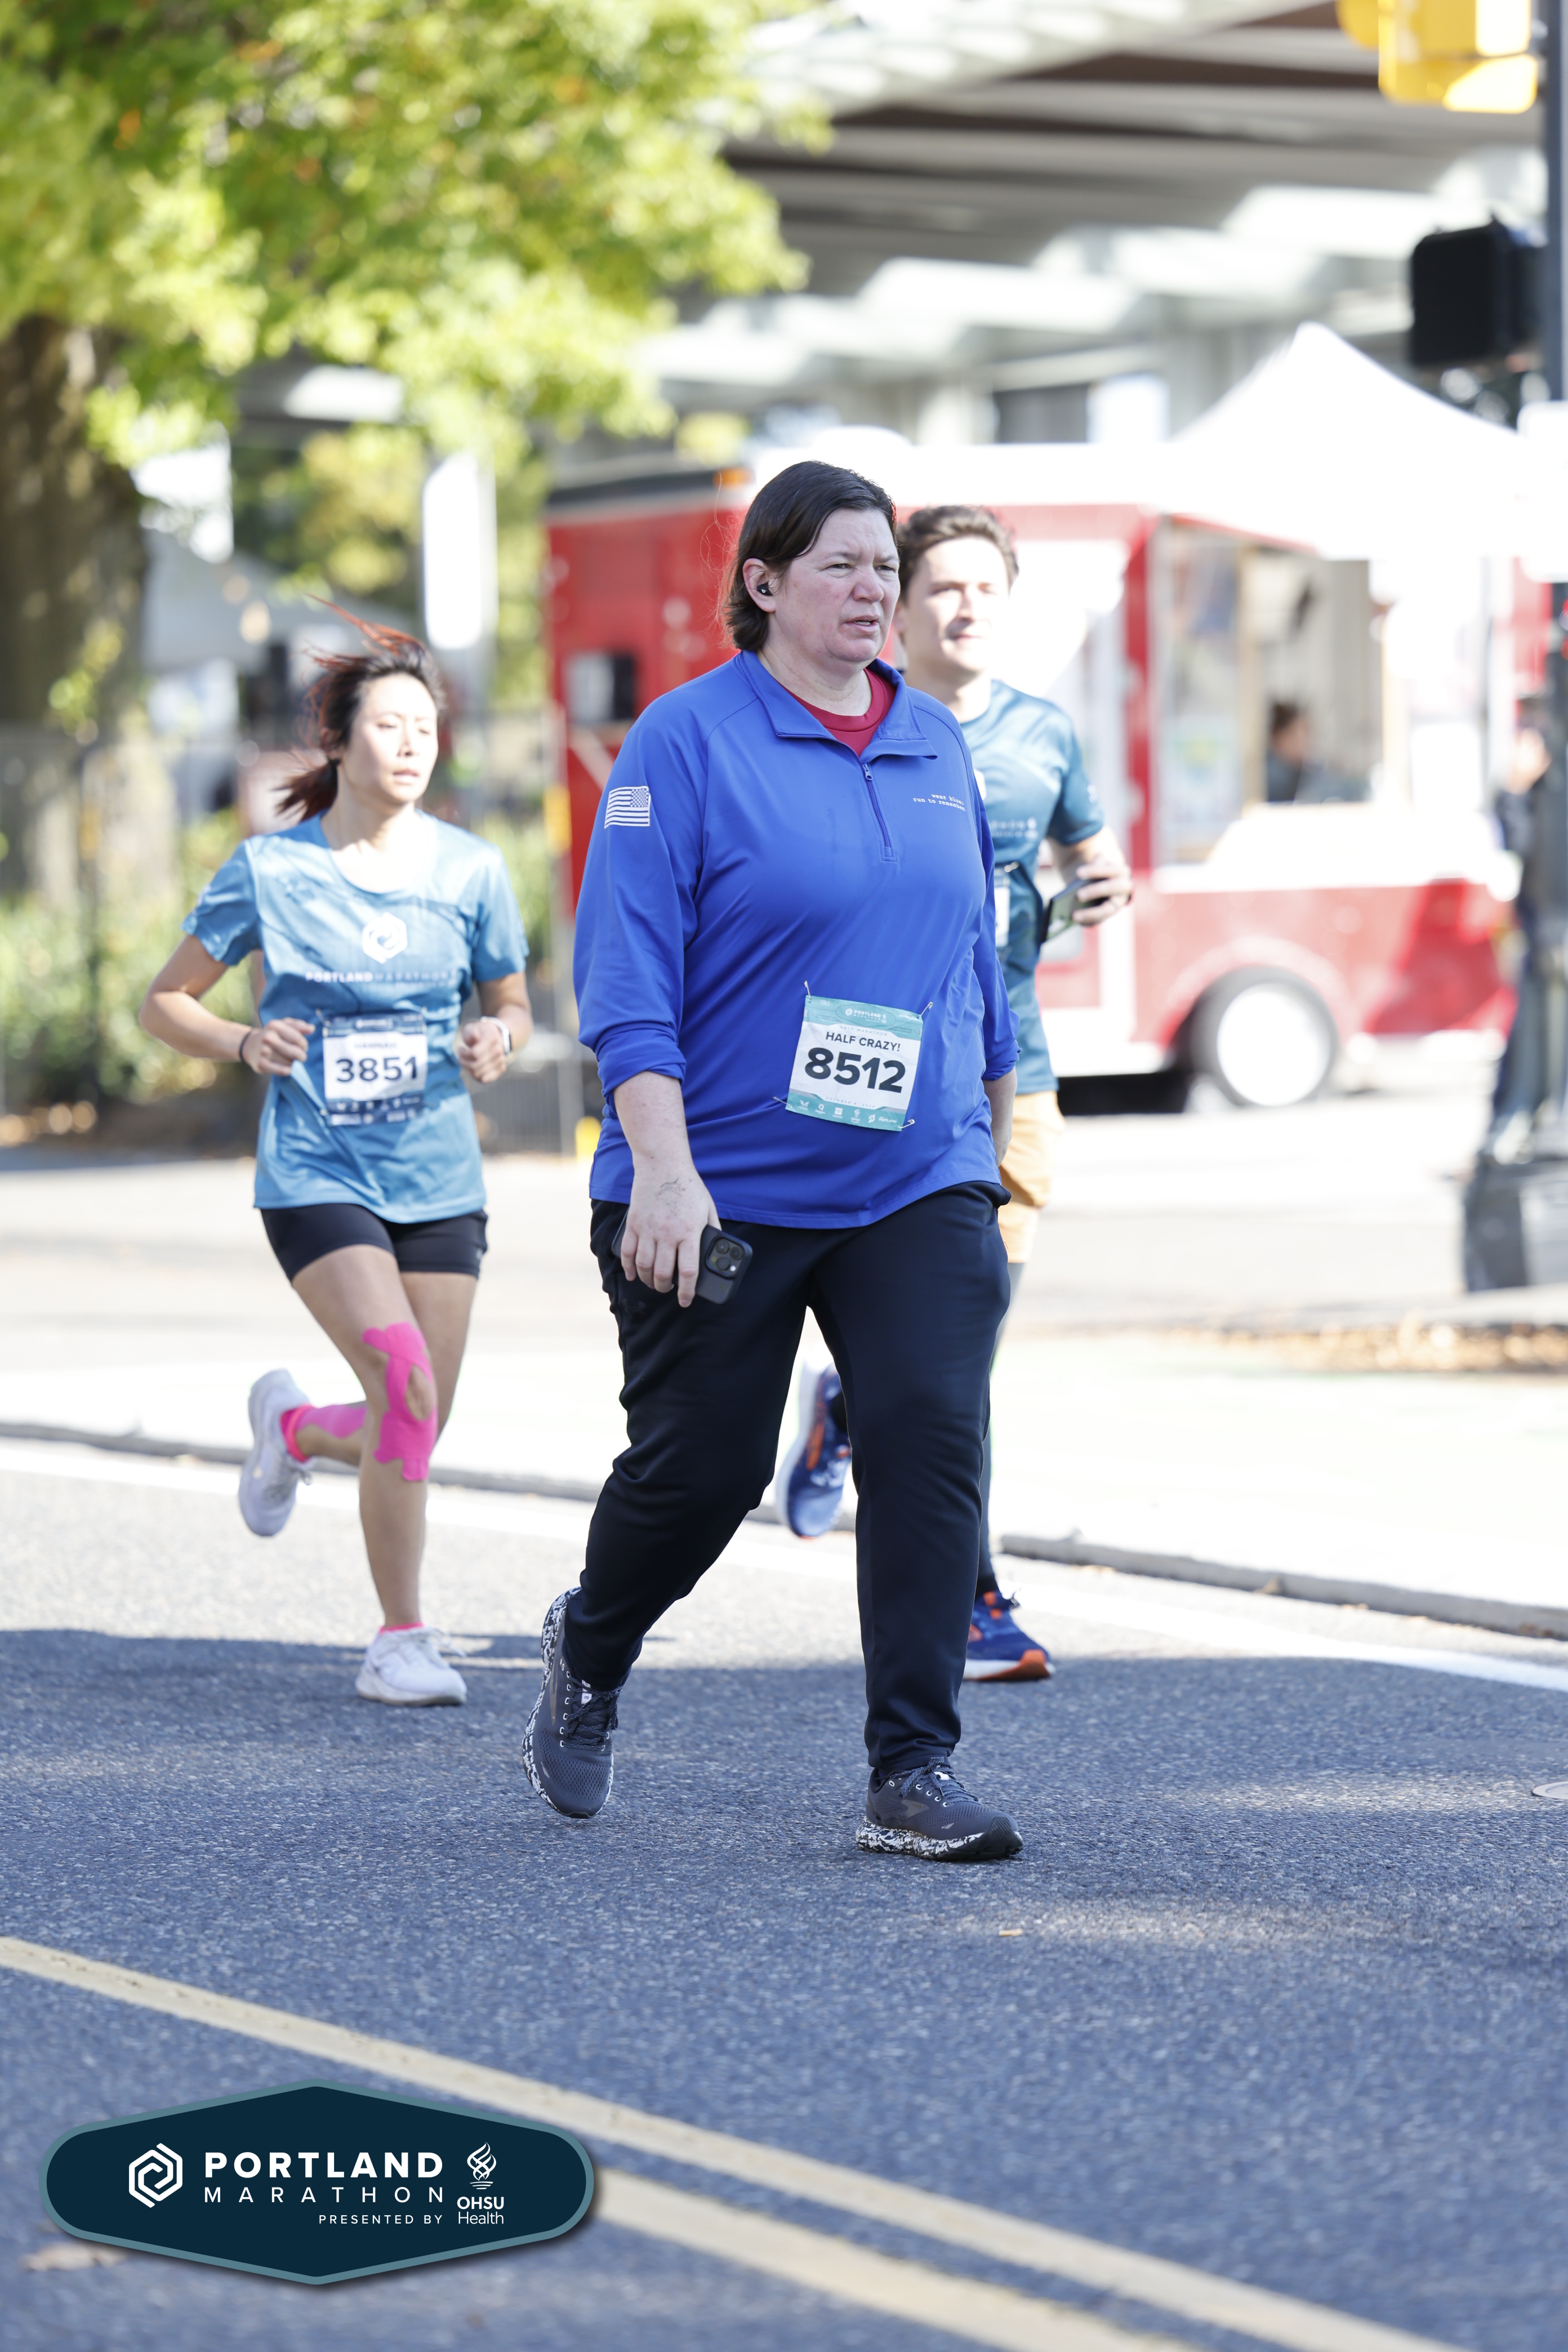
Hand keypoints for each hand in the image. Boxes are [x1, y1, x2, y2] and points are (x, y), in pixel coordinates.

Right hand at [244, 1018, 311, 1075]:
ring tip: (289, 1059)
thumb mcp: (283, 1025)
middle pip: (295, 1051)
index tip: (304, 1047)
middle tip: (301, 1056)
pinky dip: (287, 1070)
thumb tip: (312, 1028)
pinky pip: (282, 1071)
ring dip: (293, 1063)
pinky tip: (287, 1068)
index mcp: (274, 1025)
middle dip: (301, 1056)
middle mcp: (268, 1037)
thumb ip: (298, 1026)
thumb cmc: (272, 1034)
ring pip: (289, 1062)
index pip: (297, 1037)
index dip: (304, 1044)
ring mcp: (263, 1051)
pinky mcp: (261, 1064)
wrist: (249, 1045)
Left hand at [457, 1018, 510, 1083]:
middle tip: (461, 1055)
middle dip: (463, 1061)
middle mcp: (499, 1050)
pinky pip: (484, 1079)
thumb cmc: (479, 1032)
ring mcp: (501, 1060)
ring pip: (477, 1074)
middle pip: (474, 1066)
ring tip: (466, 1061)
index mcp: (492, 1039)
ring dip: (468, 1069)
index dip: (463, 1053)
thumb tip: (475, 1037)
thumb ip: (471, 1032)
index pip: (474, 1054)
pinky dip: (475, 1076)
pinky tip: (473, 1068)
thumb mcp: (472, 1028)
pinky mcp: (501, 1069)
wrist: (495, 1035)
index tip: (461, 1048)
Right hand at [621, 1159, 718, 1308]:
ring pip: (644, 1266)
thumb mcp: (708, 1208)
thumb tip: (714, 1252)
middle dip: (665, 1288)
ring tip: (654, 1283)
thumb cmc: (688, 1187)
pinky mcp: (634, 1224)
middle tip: (668, 1289)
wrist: (663, 1165)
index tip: (685, 1301)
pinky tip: (633, 1274)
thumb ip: (712, 1231)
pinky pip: (627, 1252)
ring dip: (648, 1280)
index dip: (687, 1291)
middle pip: (663, 1273)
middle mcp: (667, 1234)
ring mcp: (648, 1229)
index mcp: (689, 1232)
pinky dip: (628, 1267)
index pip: (688, 1271)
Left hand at [1068, 857, 1131, 925]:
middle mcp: (1123, 888)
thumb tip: (1080, 878)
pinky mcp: (1109, 914)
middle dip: (1094, 891)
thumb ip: (1094, 864)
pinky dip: (1088, 921)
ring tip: (1074, 916)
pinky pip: (1100, 920)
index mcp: (1121, 872)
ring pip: (1107, 910)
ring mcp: (1118, 903)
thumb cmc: (1099, 871)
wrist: (1106, 881)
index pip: (1109, 870)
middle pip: (1111, 889)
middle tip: (1078, 895)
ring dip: (1090, 914)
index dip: (1094, 871)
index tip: (1078, 872)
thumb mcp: (1098, 863)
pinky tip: (1075, 922)